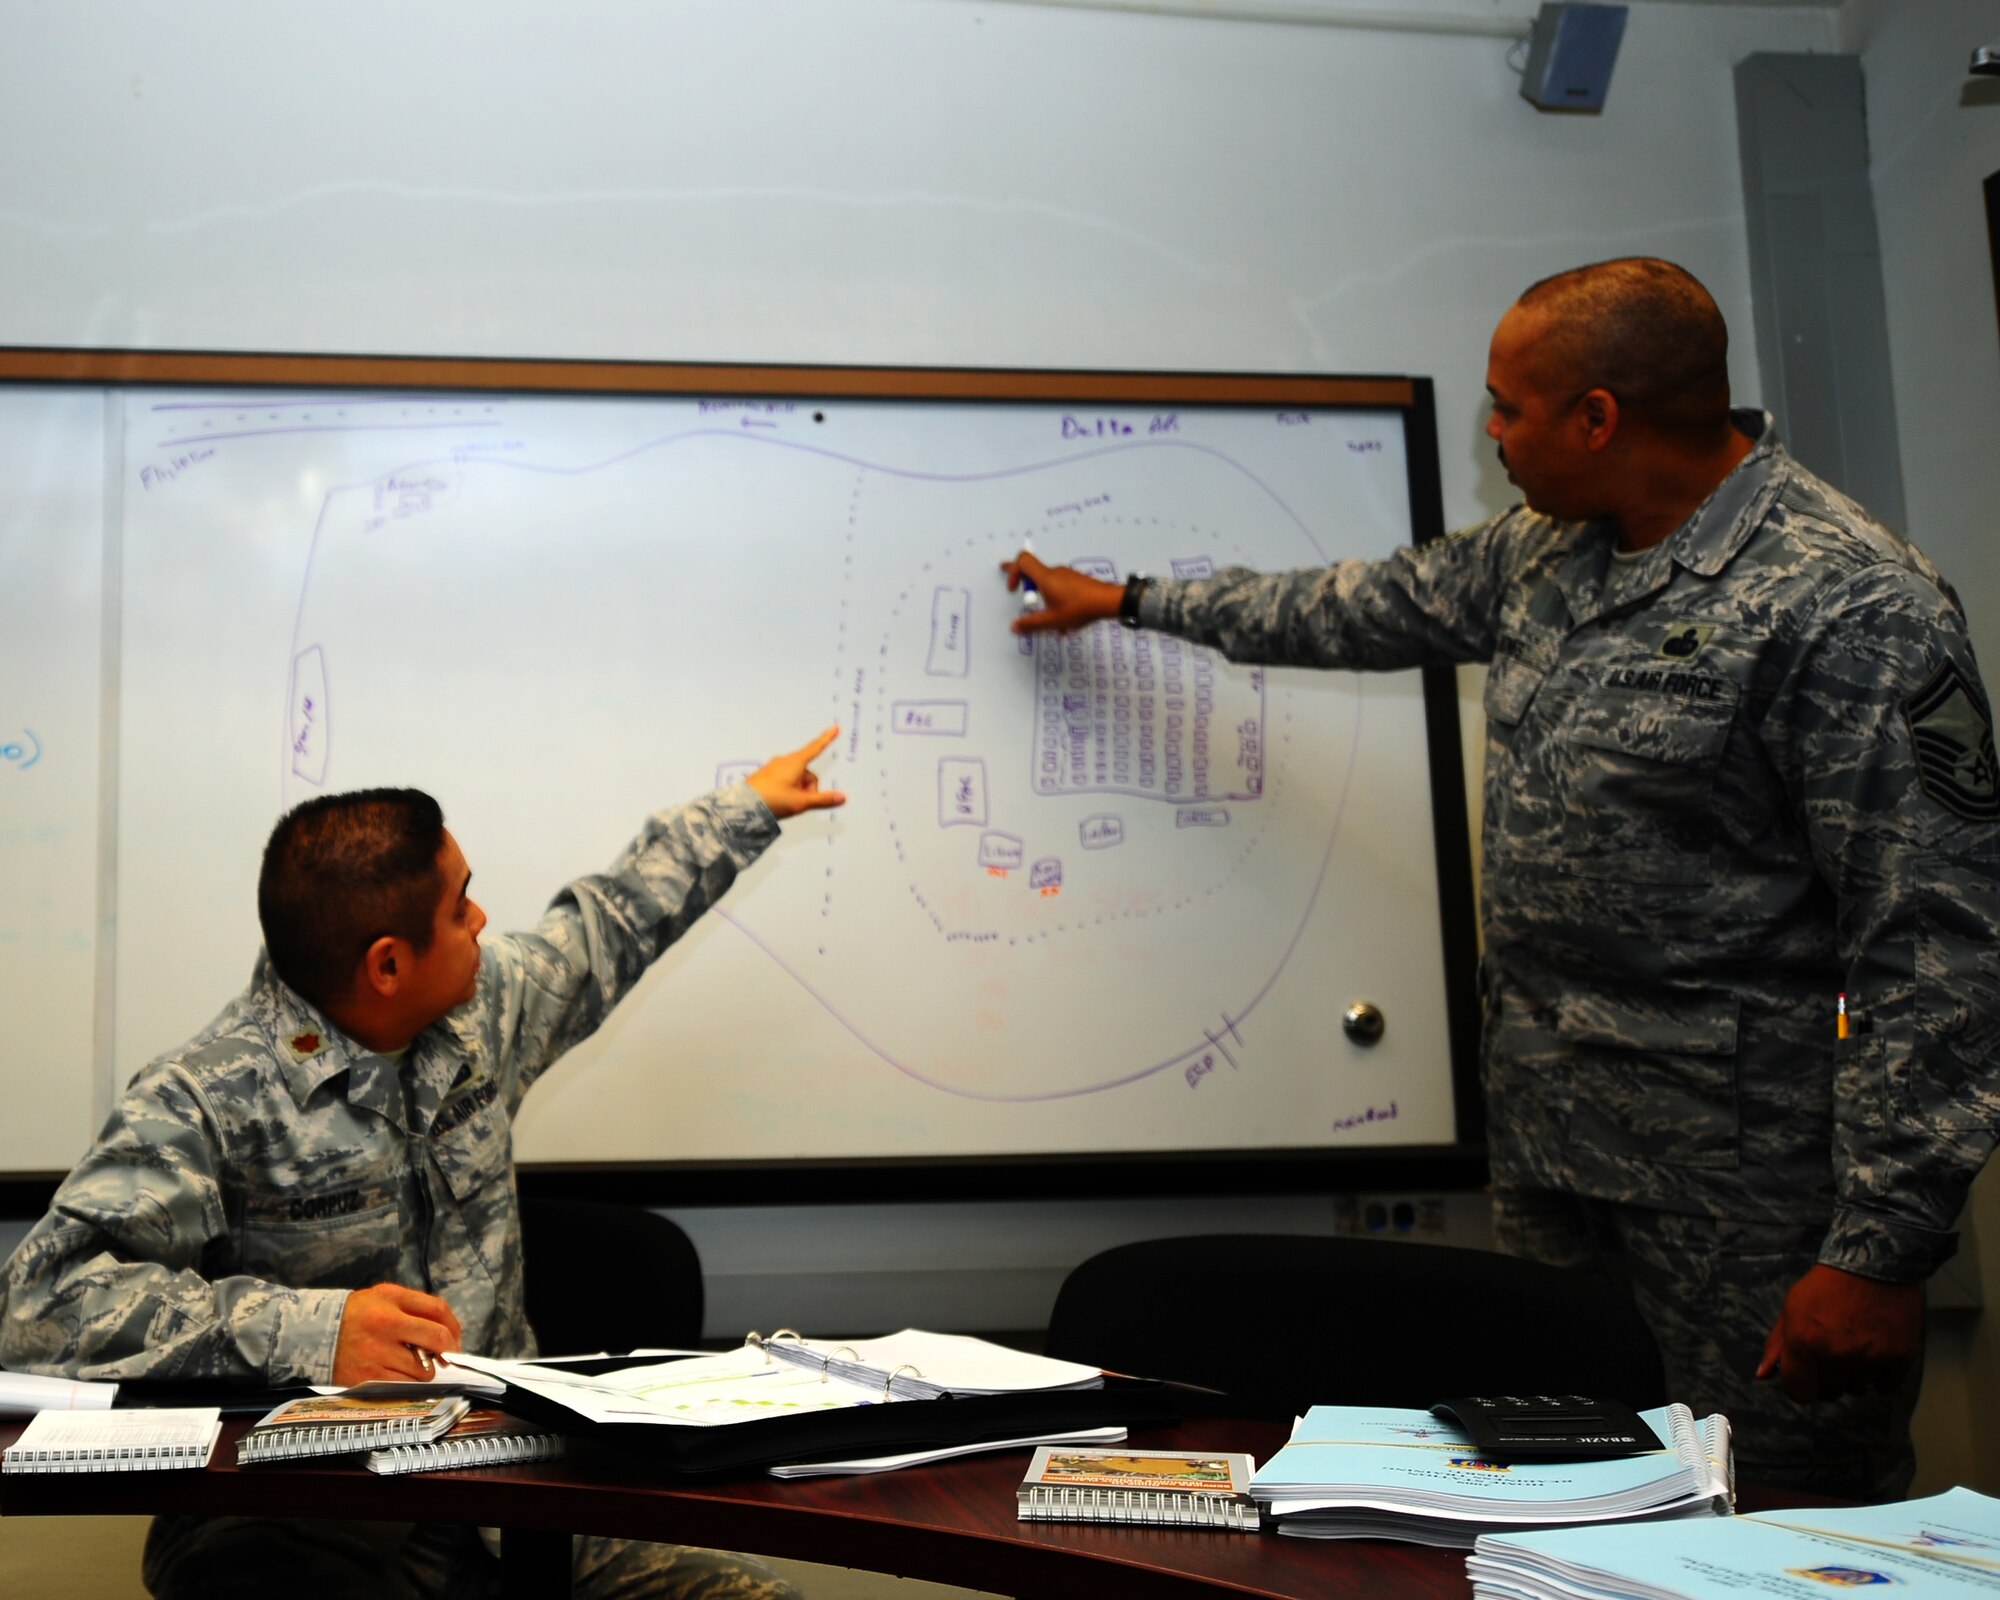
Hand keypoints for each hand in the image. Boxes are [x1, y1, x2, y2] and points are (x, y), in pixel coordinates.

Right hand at [332, 1283, 462, 1385]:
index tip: (455, 1338)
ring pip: (423, 1369)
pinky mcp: (367, 1379)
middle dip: (448, 1350)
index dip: (454, 1327)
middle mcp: (384, 1327)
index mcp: (390, 1303)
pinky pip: (404, 1386)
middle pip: (437, 1340)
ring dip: (424, 1370)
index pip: (438, 1311)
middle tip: (444, 1356)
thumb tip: (449, 1332)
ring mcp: (375, 1355)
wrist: (314, 1334)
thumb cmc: (357, 1315)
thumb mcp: (385, 1296)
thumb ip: (418, 1307)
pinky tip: (398, 1374)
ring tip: (409, 1363)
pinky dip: (408, 1383)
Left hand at [747, 726, 847, 818]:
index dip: (827, 739)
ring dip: (798, 791)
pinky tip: (778, 801)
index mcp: (795, 762)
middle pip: (807, 773)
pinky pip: (784, 780)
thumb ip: (823, 799)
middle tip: (799, 802)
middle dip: (808, 788)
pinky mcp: (766, 774)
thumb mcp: (802, 802)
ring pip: (796, 778)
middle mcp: (785, 761)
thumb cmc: (773, 800)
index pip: (816, 748)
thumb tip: (842, 797)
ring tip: (786, 804)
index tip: (835, 728)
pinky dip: (787, 790)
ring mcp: (774, 767)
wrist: (743, 806)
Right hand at [1002, 550, 1125, 635]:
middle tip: (1024, 599)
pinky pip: (1060, 587)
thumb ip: (1032, 624)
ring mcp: (1067, 575)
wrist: (1108, 601)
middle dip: (1027, 588)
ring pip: (1048, 584)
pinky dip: (1056, 600)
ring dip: (1044, 599)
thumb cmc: (1079, 608)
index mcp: (1045, 577)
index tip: (1013, 588)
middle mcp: (1054, 572)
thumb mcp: (1053, 621)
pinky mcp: (1076, 581)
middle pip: (1033, 573)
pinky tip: (1066, 621)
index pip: (1022, 561)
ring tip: (1052, 621)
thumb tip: (1014, 627)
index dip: (1012, 571)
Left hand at [1756, 1263, 1923, 1402]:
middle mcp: (1835, 1354)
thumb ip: (1777, 1344)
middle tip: (1835, 1349)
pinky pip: (1886, 1386)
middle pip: (1830, 1392)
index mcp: (1804, 1341)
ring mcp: (1869, 1357)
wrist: (1873, 1263)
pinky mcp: (1899, 1357)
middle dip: (1829, 1377)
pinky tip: (1878, 1349)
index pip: (1798, 1392)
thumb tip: (1762, 1375)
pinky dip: (1882, 1374)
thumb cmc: (1828, 1285)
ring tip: (1857, 1344)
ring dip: (1856, 1374)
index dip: (1801, 1385)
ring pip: (1859, 1389)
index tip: (1808, 1375)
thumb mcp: (1793, 1307)